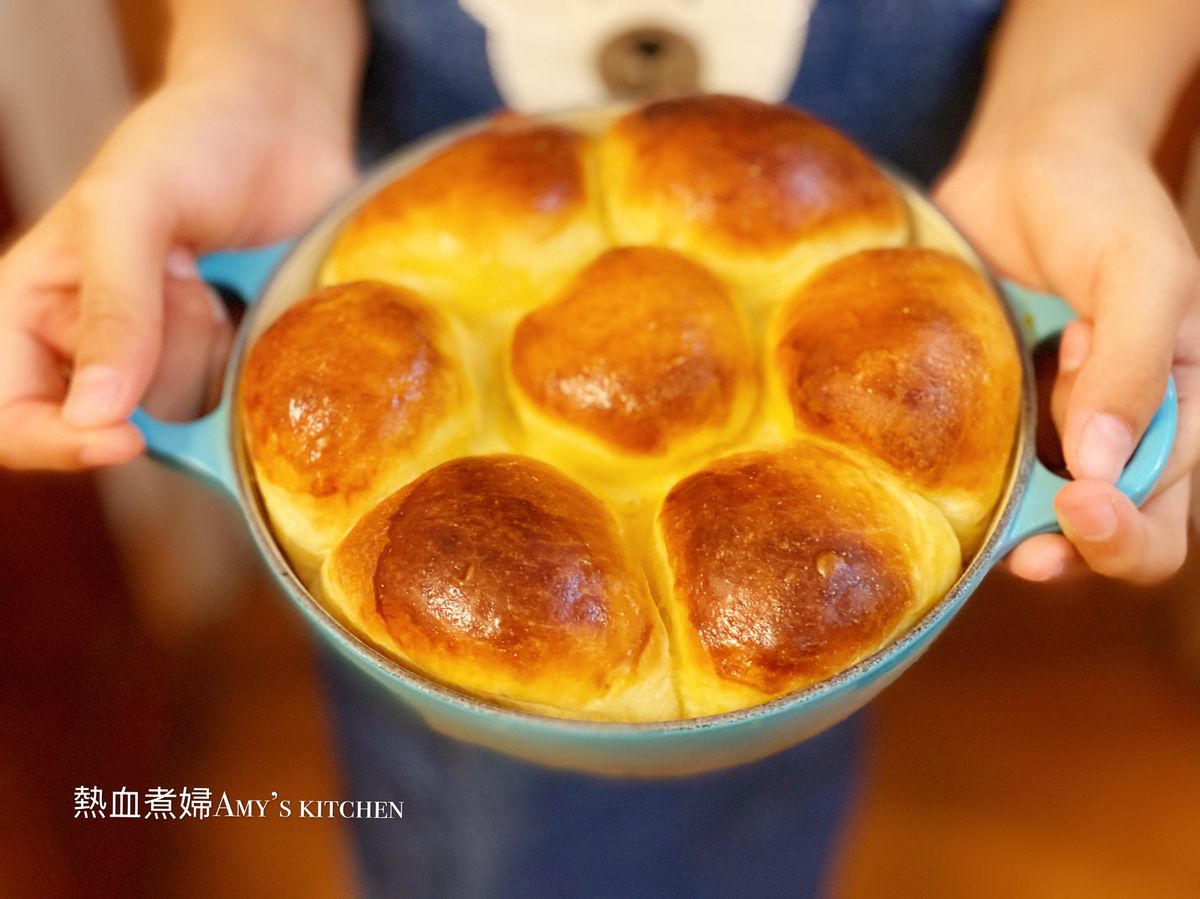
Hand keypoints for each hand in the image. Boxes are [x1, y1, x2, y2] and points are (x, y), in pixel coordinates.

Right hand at [0, 70, 353, 469]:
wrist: (282, 124)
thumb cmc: (187, 144)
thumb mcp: (129, 210)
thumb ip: (112, 311)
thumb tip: (95, 416)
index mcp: (33, 312)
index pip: (11, 418)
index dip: (57, 443)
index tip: (128, 438)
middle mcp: (96, 349)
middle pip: (112, 424)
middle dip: (158, 363)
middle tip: (183, 281)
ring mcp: (172, 360)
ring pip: (186, 418)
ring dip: (214, 353)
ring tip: (218, 279)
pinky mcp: (235, 363)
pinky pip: (244, 408)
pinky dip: (257, 367)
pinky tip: (259, 303)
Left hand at [935, 96, 1199, 583]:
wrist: (1026, 158)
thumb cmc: (1101, 205)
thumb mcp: (1143, 271)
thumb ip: (1136, 365)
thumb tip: (1102, 467)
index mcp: (1176, 413)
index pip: (1164, 513)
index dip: (1126, 532)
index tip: (1078, 502)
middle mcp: (1109, 436)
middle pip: (1101, 538)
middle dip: (1072, 553)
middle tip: (1030, 551)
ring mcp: (1040, 429)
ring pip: (1028, 518)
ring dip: (1010, 529)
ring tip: (983, 505)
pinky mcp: (982, 413)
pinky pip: (970, 471)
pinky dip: (961, 482)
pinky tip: (934, 468)